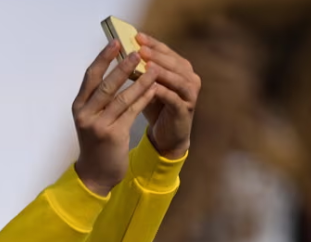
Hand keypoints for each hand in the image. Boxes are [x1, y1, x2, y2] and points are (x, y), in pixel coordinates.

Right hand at [72, 40, 165, 194]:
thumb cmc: (97, 142)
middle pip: (106, 85)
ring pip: (122, 98)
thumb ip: (100, 97)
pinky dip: (143, 99)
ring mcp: (98, 126)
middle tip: (137, 52)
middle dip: (123, 67)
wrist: (96, 174)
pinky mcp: (113, 136)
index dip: (103, 58)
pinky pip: (131, 112)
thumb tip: (118, 69)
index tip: (115, 42)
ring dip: (140, 82)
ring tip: (154, 69)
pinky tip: (154, 89)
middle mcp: (86, 115)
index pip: (90, 76)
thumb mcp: (93, 117)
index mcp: (79, 106)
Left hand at [135, 33, 200, 158]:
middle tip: (141, 49)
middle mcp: (188, 77)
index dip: (153, 43)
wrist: (165, 136)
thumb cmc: (155, 108)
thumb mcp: (146, 86)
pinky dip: (164, 92)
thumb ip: (139, 71)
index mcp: (179, 68)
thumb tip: (121, 54)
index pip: (166, 51)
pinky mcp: (185, 110)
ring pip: (178, 79)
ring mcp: (189, 94)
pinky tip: (152, 88)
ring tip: (146, 65)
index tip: (137, 36)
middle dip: (157, 55)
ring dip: (162, 71)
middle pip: (174, 62)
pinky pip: (175, 99)